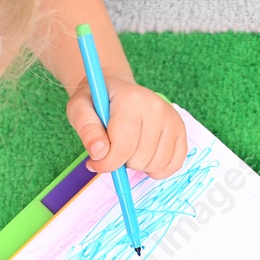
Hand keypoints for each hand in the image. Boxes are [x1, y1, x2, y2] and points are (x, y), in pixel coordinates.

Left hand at [66, 79, 186, 178]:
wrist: (116, 90)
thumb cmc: (96, 102)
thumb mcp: (79, 110)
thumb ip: (86, 130)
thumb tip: (99, 153)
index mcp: (131, 99)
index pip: (122, 148)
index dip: (105, 164)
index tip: (94, 162)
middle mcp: (157, 107)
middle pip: (139, 160)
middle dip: (122, 162)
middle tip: (114, 145)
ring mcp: (172, 118)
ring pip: (156, 165)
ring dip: (139, 165)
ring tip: (129, 148)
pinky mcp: (180, 129)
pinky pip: (174, 164)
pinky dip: (158, 169)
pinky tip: (145, 158)